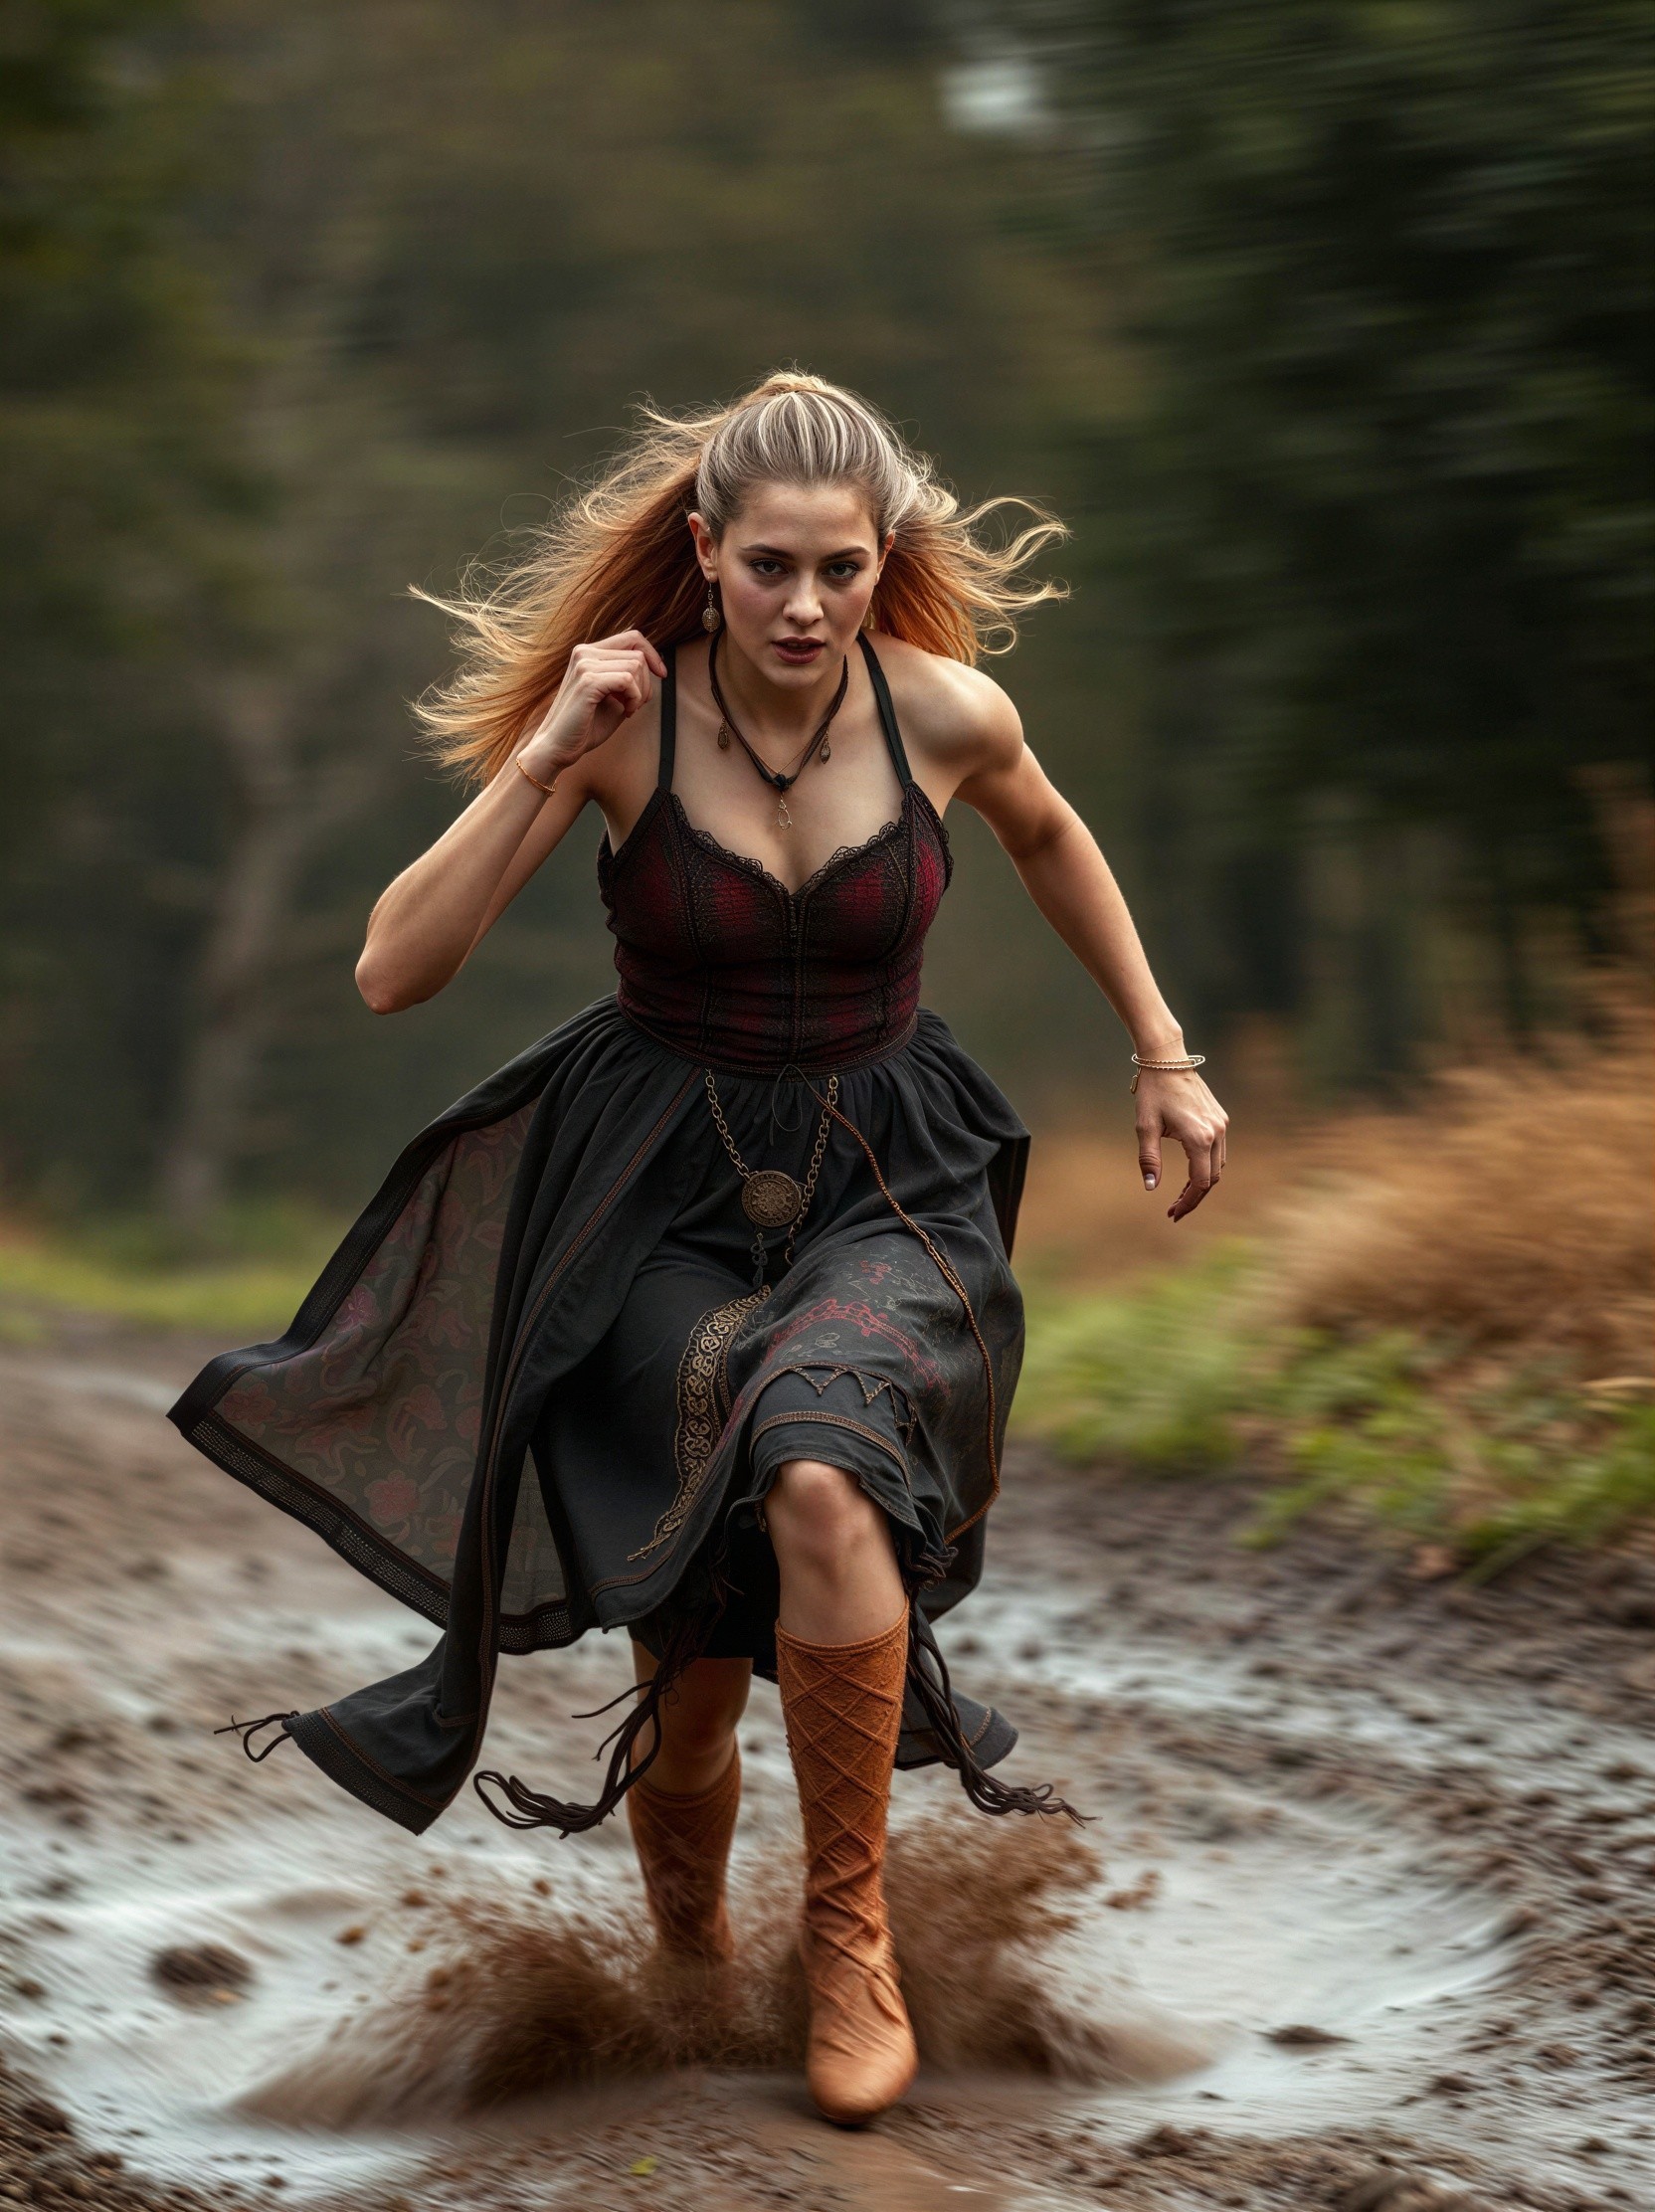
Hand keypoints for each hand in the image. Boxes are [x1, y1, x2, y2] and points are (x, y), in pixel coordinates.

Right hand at [516, 631, 666, 781]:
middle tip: (635, 705)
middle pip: (637, 654)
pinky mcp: (588, 681)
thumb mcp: (614, 696)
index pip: (631, 637)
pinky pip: (628, 680)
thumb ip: (629, 678)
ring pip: (636, 665)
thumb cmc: (586, 726)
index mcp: (588, 652)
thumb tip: (655, 665)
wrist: (558, 747)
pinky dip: (634, 698)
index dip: (652, 654)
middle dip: (646, 682)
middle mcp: (584, 652)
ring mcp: (584, 664)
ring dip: (641, 692)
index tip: (662, 674)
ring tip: (628, 709)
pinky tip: (626, 713)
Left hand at [1135, 1068, 1228, 1222]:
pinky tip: (1192, 1171)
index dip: (1188, 1202)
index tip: (1172, 1214)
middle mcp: (1216, 1133)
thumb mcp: (1145, 1127)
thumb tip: (1150, 1187)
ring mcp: (1221, 1125)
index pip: (1200, 1183)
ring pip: (1218, 1165)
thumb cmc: (1152, 1092)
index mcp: (1199, 1138)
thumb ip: (1149, 1159)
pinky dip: (1207, 1165)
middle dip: (1194, 1197)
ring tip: (1181, 1195)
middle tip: (1174, 1209)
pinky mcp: (1220, 1118)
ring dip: (1202, 1183)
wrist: (1167, 1060)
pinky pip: (1219, 1150)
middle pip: (1213, 1178)